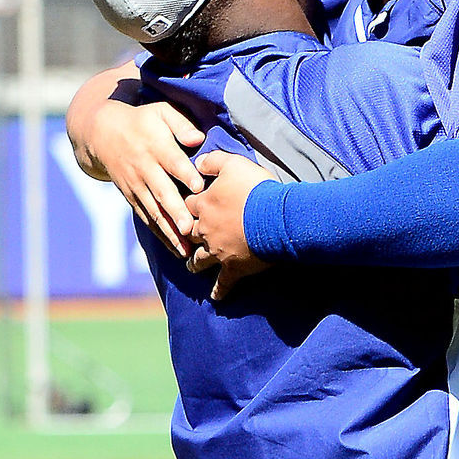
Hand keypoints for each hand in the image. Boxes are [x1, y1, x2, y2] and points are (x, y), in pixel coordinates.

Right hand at [90, 97, 204, 256]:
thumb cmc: (142, 120)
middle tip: (190, 227)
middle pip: (162, 191)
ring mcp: (136, 185)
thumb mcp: (160, 111)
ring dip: (169, 231)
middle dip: (176, 211)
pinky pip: (146, 218)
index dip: (185, 173)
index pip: (172, 161)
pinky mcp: (132, 197)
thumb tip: (198, 138)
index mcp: (155, 145)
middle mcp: (145, 168)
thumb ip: (180, 123)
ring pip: (154, 211)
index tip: (199, 186)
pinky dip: (160, 234)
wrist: (101, 132)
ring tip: (185, 250)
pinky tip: (176, 249)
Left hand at [185, 150, 273, 301]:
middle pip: (189, 233)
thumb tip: (197, 163)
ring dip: (194, 263)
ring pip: (199, 259)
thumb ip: (213, 161)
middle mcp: (206, 230)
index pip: (188, 204)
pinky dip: (220, 291)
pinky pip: (223, 283)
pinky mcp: (234, 267)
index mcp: (204, 205)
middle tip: (184, 238)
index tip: (189, 206)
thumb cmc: (256, 188)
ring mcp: (218, 251)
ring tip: (191, 266)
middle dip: (186, 235)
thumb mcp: (233, 163)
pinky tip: (216, 297)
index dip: (189, 204)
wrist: (275, 216)